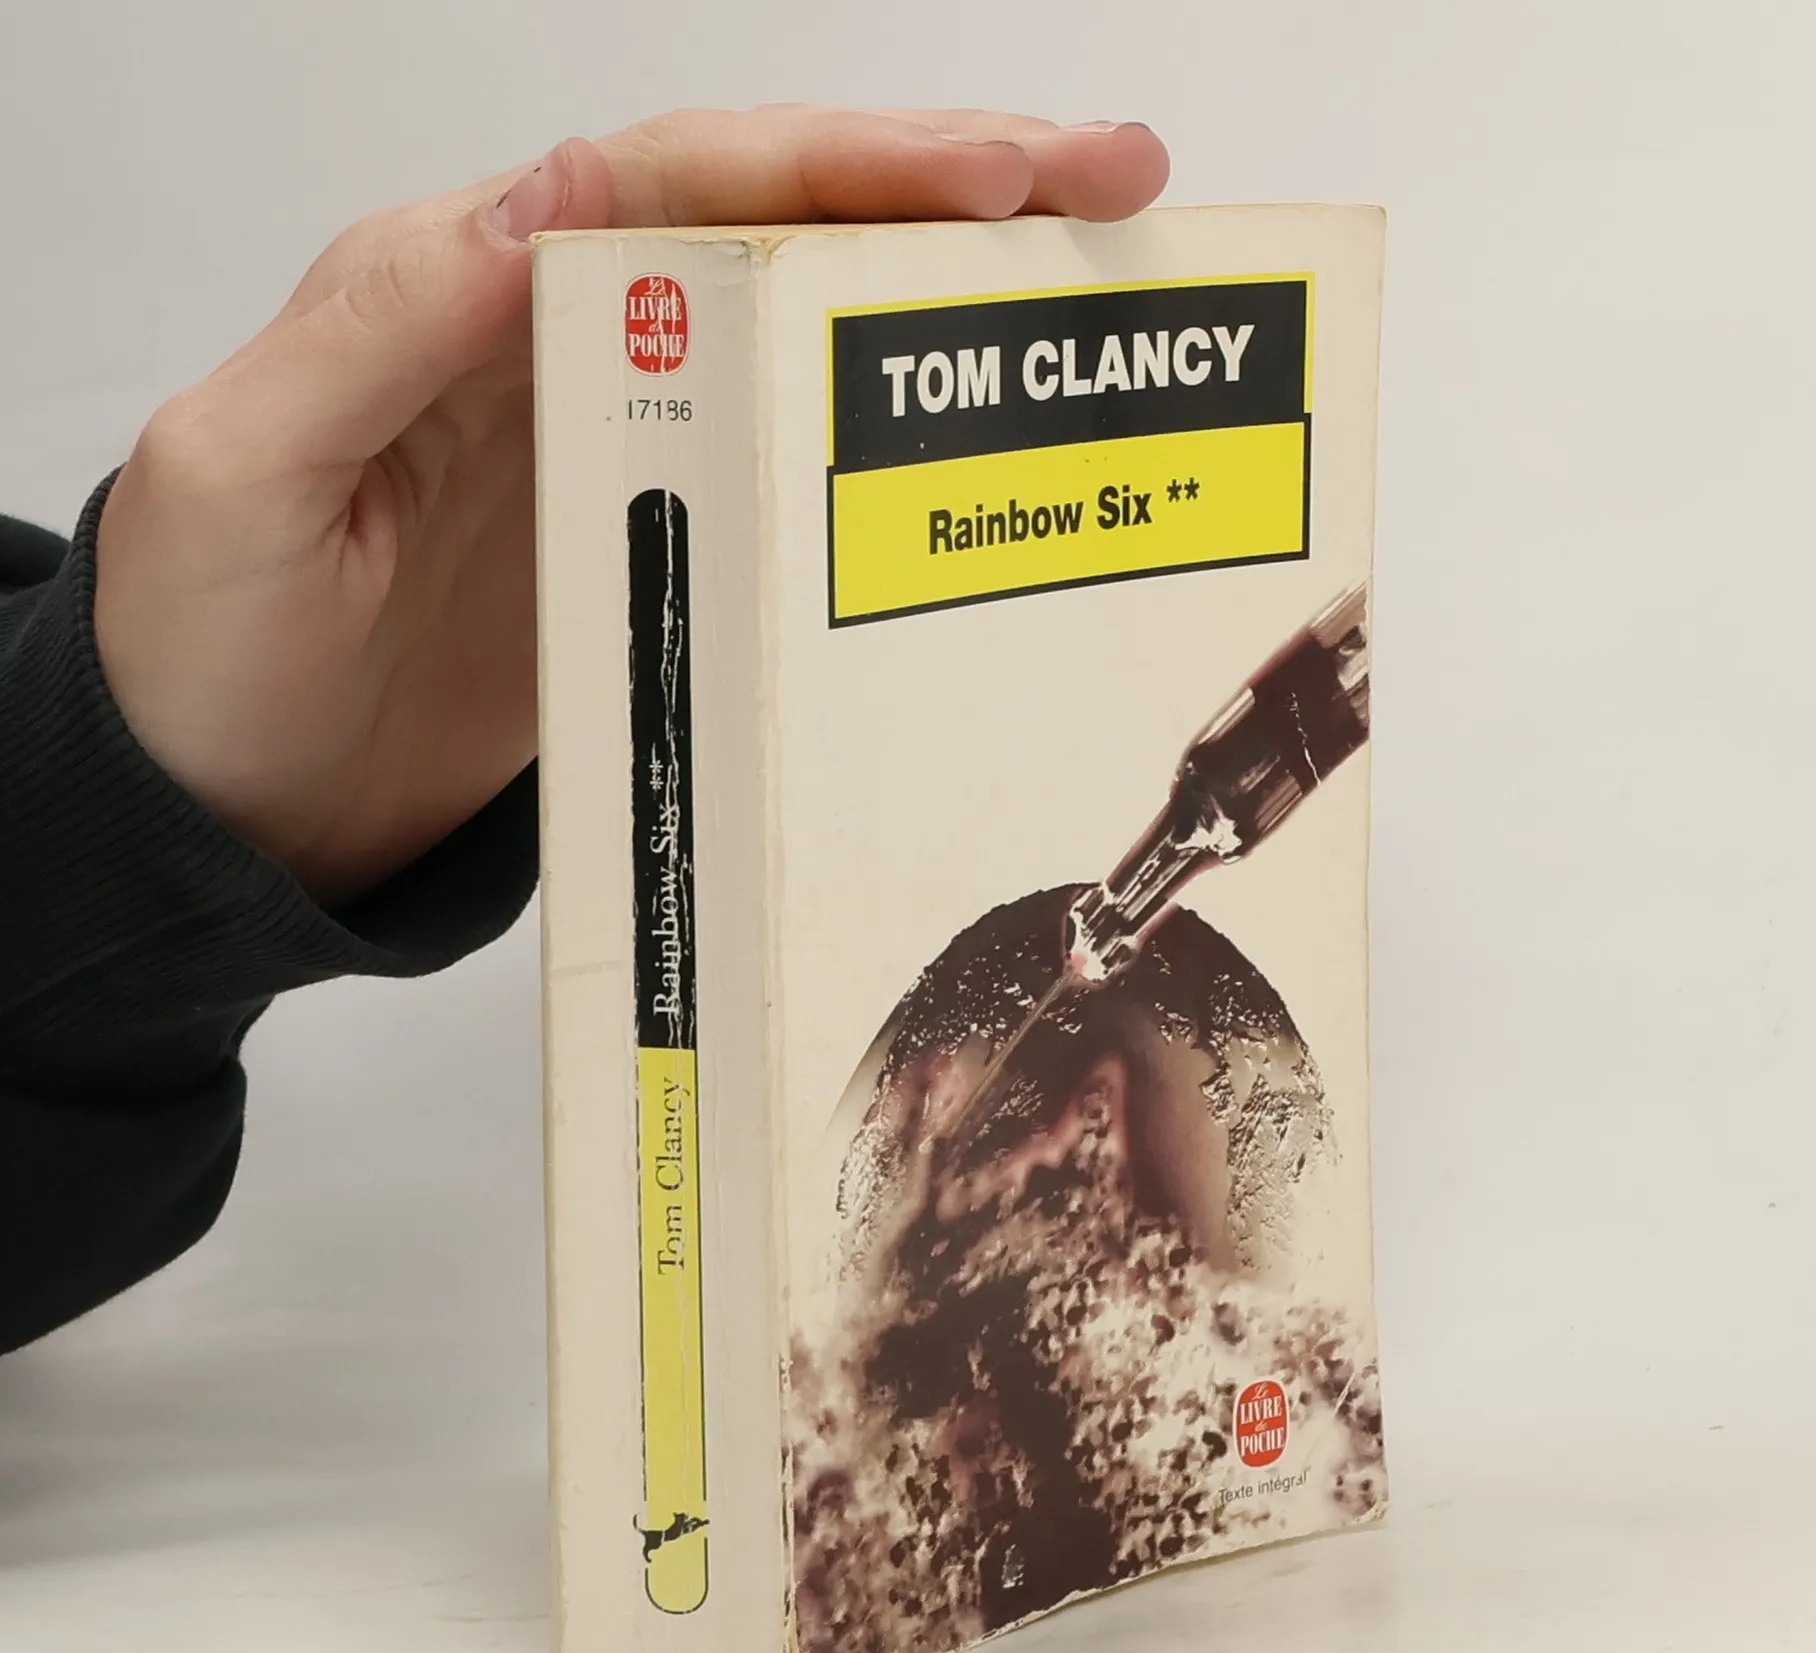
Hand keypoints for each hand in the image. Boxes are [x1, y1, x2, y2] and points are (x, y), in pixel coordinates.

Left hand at [92, 108, 1169, 903]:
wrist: (228, 812)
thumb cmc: (195, 647)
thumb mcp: (245, 469)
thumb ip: (381, 329)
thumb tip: (552, 206)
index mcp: (466, 288)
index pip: (676, 183)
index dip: (836, 167)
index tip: (985, 176)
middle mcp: (563, 349)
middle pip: (774, 232)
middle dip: (946, 191)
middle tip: (1111, 183)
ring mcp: (622, 453)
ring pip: (805, 340)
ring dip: (945, 301)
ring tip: (1091, 281)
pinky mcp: (653, 555)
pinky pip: (789, 479)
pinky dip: (892, 446)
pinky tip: (981, 446)